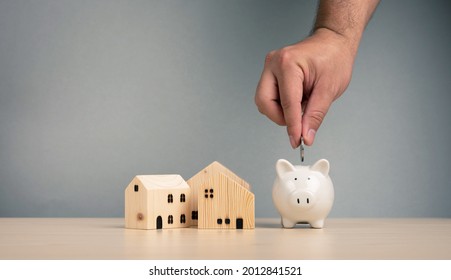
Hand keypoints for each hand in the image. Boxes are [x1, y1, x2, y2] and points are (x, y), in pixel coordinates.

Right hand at [255, 28, 355, 147]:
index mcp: (288, 63)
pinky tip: (298, 99)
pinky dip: (282, 105)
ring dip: (281, 111)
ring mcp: (269, 68)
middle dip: (280, 117)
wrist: (333, 42)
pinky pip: (269, 97)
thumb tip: (305, 136)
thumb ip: (315, 115)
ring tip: (303, 104)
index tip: (297, 141)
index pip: (287, 102)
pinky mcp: (271, 74)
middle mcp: (273, 64)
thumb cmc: (334, 58)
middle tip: (299, 122)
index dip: (292, 125)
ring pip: (264, 101)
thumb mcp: (329, 89)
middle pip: (264, 102)